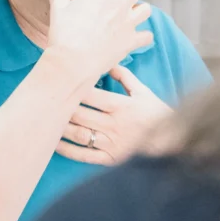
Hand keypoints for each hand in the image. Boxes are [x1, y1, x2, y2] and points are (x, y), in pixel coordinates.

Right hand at [46, 0, 152, 80]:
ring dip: (139, 11)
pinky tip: (133, 36)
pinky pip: (147, 35)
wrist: (72, 62)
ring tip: (128, 16)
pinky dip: (142, 36)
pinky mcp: (131, 41)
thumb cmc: (64, 34)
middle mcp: (120, 3)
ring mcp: (128, 22)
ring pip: (147, 9)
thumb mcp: (58, 8)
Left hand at [56, 65, 173, 164]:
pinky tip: (55, 143)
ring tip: (46, 119)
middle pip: (81, 114)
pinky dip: (68, 150)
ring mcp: (112, 143)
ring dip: (62, 127)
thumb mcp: (143, 90)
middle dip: (62, 106)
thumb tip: (108, 62)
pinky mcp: (111, 159)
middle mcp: (114, 125)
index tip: (58, 82)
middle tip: (46, 99)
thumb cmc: (157, 113)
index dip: (73, 89)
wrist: (174, 141)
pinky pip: (85, 155)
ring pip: (80, 134)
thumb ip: (124, 76)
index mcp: (121, 106)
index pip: (92, 95)